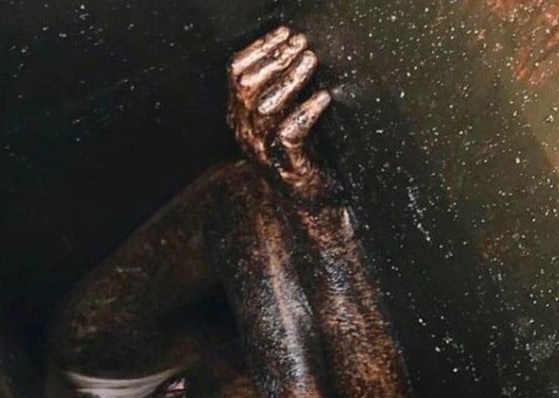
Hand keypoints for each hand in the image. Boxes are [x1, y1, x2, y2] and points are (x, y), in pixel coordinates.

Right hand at [227, 26, 331, 200]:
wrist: (310, 202)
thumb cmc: (302, 154)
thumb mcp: (284, 117)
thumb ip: (281, 90)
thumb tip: (295, 49)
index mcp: (240, 117)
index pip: (236, 75)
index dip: (258, 49)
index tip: (284, 33)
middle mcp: (246, 133)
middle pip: (247, 86)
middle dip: (275, 59)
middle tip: (302, 44)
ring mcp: (263, 151)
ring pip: (265, 107)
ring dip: (290, 79)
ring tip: (311, 60)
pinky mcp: (286, 165)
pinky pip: (289, 133)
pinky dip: (306, 111)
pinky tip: (322, 97)